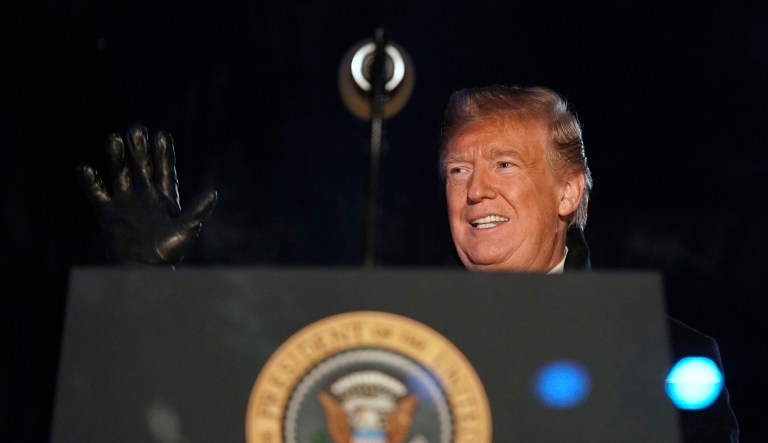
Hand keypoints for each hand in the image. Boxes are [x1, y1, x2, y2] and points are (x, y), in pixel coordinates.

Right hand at [76, 125, 216, 265]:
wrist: (145, 270)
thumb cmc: (169, 252)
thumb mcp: (186, 229)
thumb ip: (197, 211)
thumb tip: (213, 193)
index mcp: (165, 195)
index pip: (164, 168)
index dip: (163, 152)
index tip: (161, 134)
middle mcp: (145, 194)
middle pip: (141, 164)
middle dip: (139, 147)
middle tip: (136, 129)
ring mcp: (125, 201)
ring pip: (119, 172)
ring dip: (116, 157)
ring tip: (114, 138)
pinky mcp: (108, 213)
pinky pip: (97, 192)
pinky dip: (90, 180)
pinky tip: (85, 167)